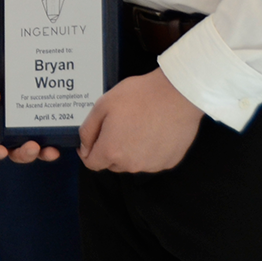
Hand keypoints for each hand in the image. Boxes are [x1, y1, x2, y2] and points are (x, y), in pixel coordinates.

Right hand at [0, 40, 63, 162]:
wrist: (34, 41)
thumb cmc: (7, 51)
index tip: (1, 152)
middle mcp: (16, 120)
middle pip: (15, 149)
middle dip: (23, 155)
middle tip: (33, 147)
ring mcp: (36, 118)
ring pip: (38, 147)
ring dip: (43, 155)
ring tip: (51, 151)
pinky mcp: (54, 114)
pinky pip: (57, 133)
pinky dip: (60, 141)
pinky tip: (64, 140)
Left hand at [78, 69, 203, 172]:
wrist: (177, 95)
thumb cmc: (140, 96)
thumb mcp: (102, 105)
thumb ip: (88, 130)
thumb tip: (84, 147)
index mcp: (112, 151)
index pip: (92, 164)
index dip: (87, 152)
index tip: (92, 140)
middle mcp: (131, 164)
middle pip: (112, 164)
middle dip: (110, 149)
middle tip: (117, 125)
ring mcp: (152, 165)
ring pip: (132, 162)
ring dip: (130, 150)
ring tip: (137, 125)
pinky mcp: (169, 162)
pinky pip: (152, 160)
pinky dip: (149, 150)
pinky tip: (153, 130)